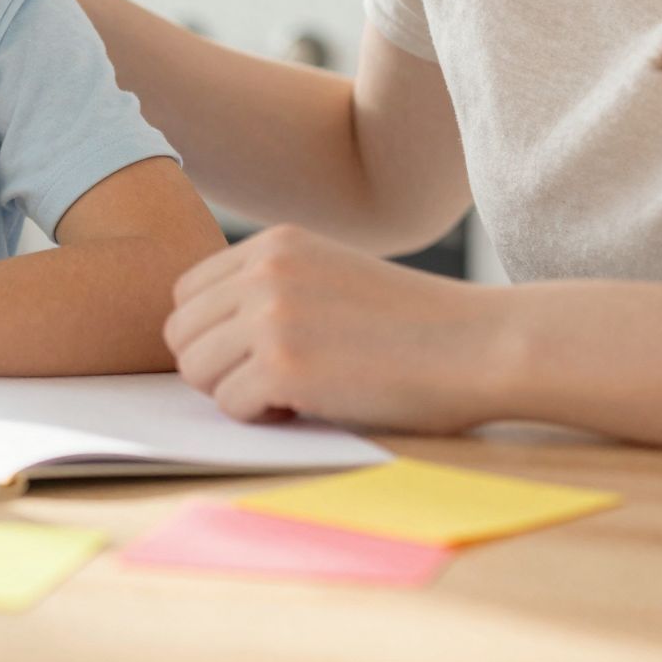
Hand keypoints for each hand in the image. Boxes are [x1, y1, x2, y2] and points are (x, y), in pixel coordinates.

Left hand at [164, 225, 505, 434]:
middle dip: (216, 366)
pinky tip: (309, 406)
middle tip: (270, 382)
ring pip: (195, 371)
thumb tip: (201, 334)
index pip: (187, 293)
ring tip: (292, 393)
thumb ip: (269, 287)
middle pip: (180, 333)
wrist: (480, 344)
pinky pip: (230, 404)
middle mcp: (263, 271)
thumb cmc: (412, 324)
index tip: (257, 354)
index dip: (213, 334)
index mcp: (272, 243)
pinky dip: (263, 417)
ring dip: (236, 393)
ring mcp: (270, 316)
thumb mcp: (329, 274)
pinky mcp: (283, 365)